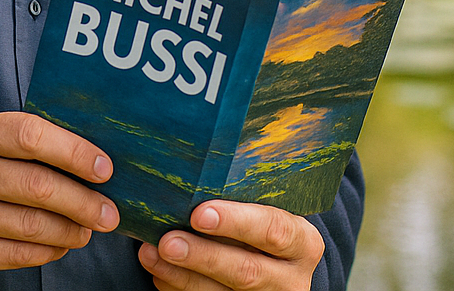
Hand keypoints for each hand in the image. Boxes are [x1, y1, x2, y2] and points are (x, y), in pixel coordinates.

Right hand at [0, 112, 119, 287]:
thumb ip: (14, 143)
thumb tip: (85, 157)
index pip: (28, 133)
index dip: (72, 150)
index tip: (104, 168)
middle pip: (35, 183)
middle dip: (83, 200)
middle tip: (109, 212)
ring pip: (30, 224)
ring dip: (70, 230)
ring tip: (88, 230)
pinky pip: (16, 253)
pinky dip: (47, 251)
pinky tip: (60, 246)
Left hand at [137, 200, 323, 290]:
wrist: (272, 260)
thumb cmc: (261, 221)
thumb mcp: (265, 208)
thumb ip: (242, 197)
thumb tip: (190, 174)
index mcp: (303, 243)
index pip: (274, 230)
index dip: (236, 222)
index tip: (199, 214)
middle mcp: (290, 278)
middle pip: (246, 271)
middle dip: (203, 256)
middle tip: (167, 241)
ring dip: (181, 275)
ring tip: (150, 253)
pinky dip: (178, 287)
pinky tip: (159, 271)